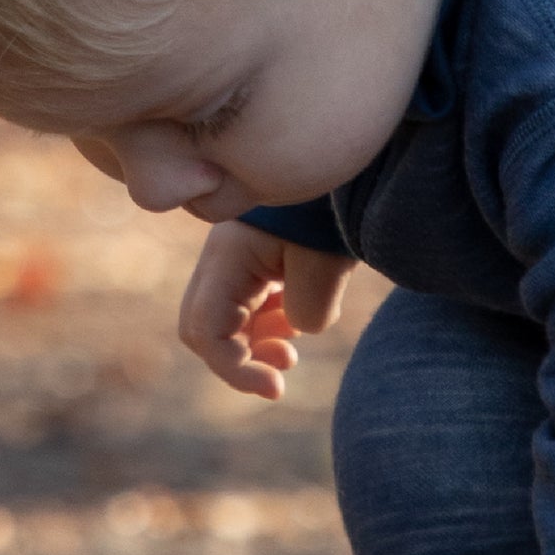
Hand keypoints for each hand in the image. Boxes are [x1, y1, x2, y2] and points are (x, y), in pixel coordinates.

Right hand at [178, 222, 352, 399]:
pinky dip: (271, 323)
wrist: (349, 167)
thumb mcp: (326, 262)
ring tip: (292, 344)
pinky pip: (252, 306)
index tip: (275, 387)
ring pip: (231, 322)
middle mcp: (224, 262)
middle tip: (285, 363)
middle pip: (208, 330)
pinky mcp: (261, 261)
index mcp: (227, 259)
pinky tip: (298, 319)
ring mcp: (240, 261)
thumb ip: (309, 309)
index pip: (205, 332)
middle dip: (240, 358)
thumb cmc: (332, 209)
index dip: (233, 369)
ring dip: (257, 343)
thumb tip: (298, 328)